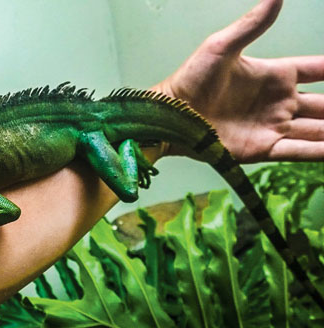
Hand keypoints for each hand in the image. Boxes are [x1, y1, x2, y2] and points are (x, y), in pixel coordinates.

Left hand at [152, 0, 323, 162]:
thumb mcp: (221, 47)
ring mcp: (273, 127)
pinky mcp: (263, 149)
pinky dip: (320, 152)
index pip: (317, 69)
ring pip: (317, 129)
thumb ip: (252, 24)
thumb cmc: (191, 80)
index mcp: (274, 75)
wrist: (169, 116)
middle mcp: (279, 103)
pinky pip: (299, 151)